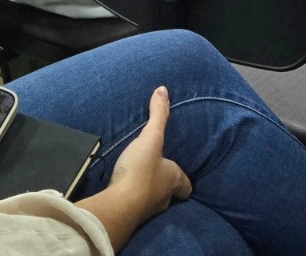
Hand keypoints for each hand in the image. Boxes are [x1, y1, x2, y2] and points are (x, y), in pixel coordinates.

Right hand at [105, 87, 191, 220]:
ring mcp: (148, 210)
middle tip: (157, 173)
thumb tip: (163, 90)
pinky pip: (136, 206)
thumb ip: (158, 115)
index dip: (184, 180)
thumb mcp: (150, 138)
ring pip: (153, 200)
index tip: (179, 175)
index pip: (186, 185)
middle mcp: (165, 198)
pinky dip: (132, 198)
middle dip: (164, 184)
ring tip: (139, 180)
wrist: (119, 205)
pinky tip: (123, 191)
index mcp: (174, 180)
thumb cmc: (141, 170)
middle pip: (170, 193)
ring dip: (148, 191)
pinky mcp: (131, 215)